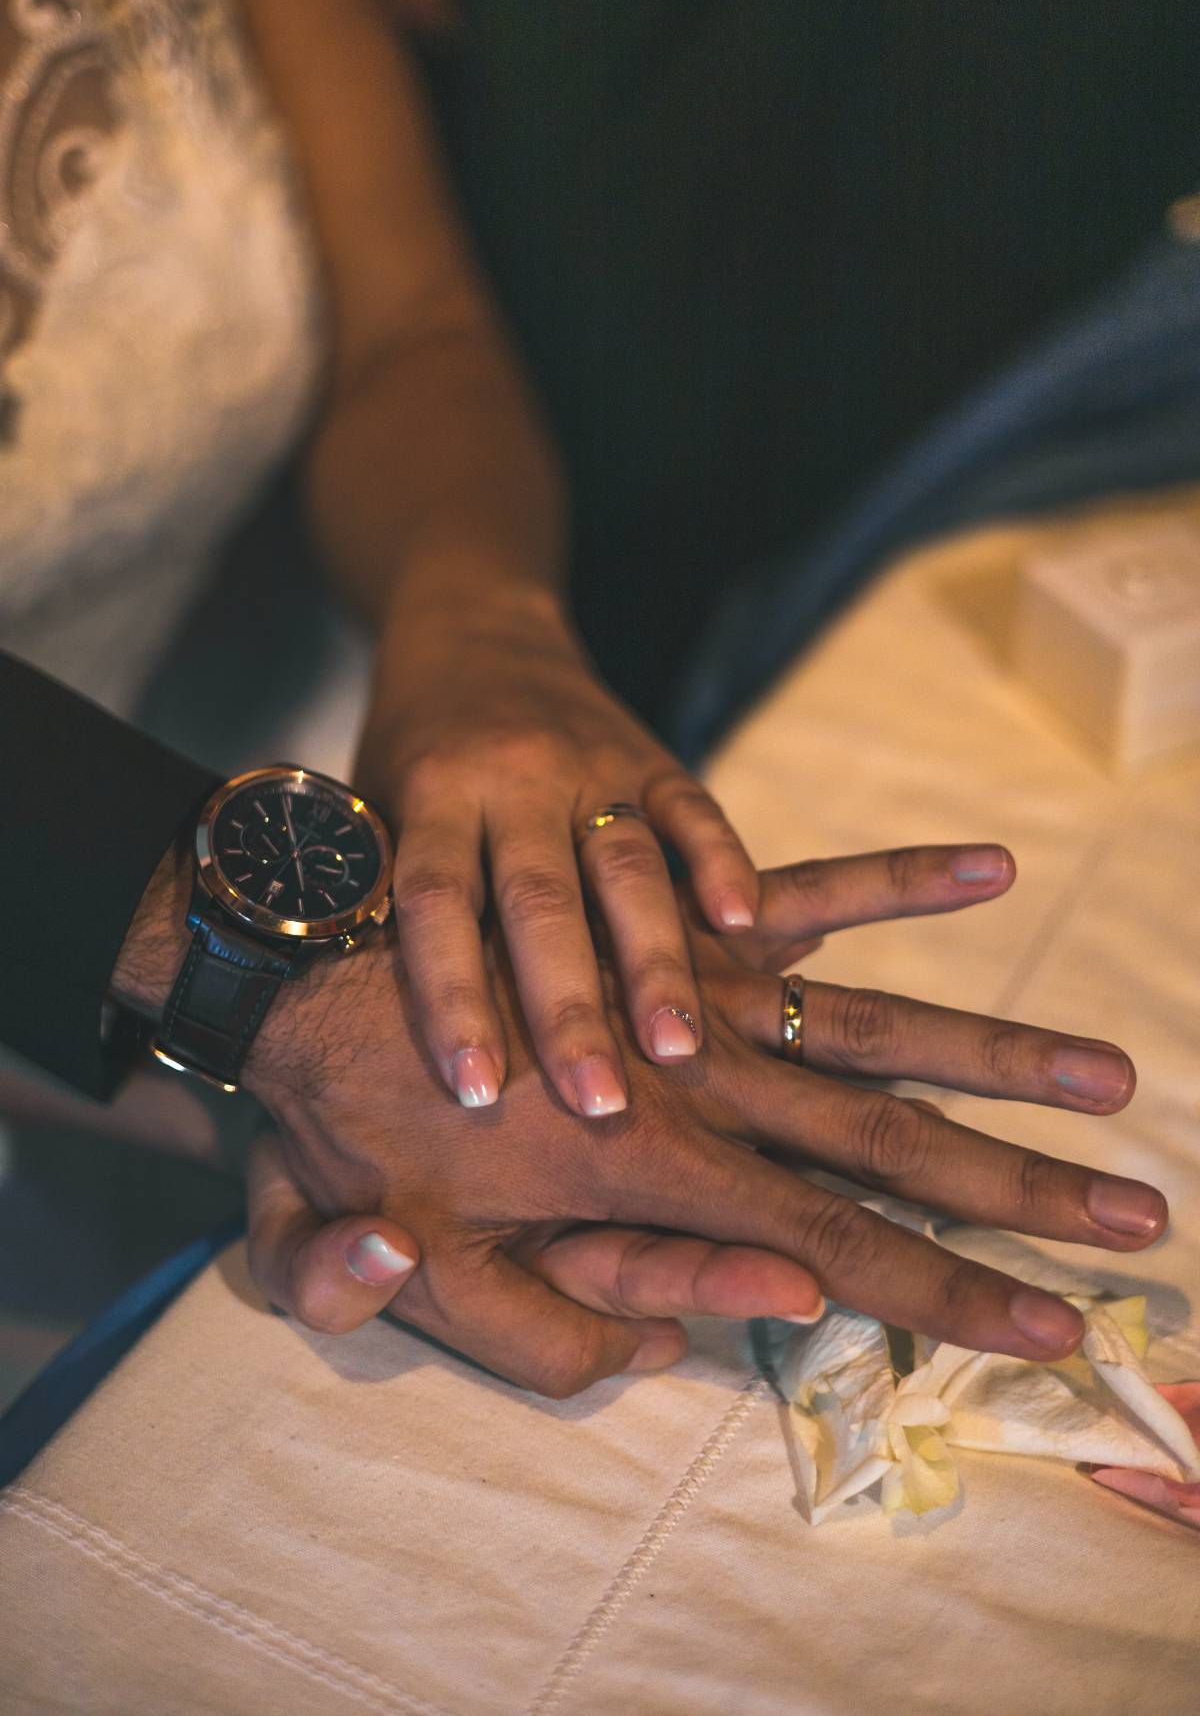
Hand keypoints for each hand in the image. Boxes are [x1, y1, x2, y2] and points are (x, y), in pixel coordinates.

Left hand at [239, 843, 1162, 1395]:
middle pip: (893, 1140)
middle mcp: (705, 1073)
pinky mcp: (677, 910)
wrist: (290, 964)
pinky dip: (891, 883)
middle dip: (1022, 1186)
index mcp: (651, 1169)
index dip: (953, 1297)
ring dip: (998, 1052)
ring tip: (1111, 1074)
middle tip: (1141, 1218)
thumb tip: (714, 1333)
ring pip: (876, 1021)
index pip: (836, 1251)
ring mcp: (699, 985)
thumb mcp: (417, 1267)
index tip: (1060, 1330)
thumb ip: (555, 1320)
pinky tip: (985, 874)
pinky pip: (797, 885)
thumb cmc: (349, 1127)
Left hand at [355, 581, 759, 1117]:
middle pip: (540, 901)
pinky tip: (748, 929)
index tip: (475, 1090)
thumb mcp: (371, 806)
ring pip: (624, 866)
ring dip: (656, 962)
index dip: (454, 999)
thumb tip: (375, 1035)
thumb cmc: (407, 750)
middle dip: (570, 1008)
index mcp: (429, 791)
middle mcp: (510, 774)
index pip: (439, 904)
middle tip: (597, 1105)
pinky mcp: (647, 749)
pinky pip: (692, 808)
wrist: (468, 622)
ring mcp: (587, 760)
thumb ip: (386, 899)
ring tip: (680, 1052)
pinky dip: (721, 863)